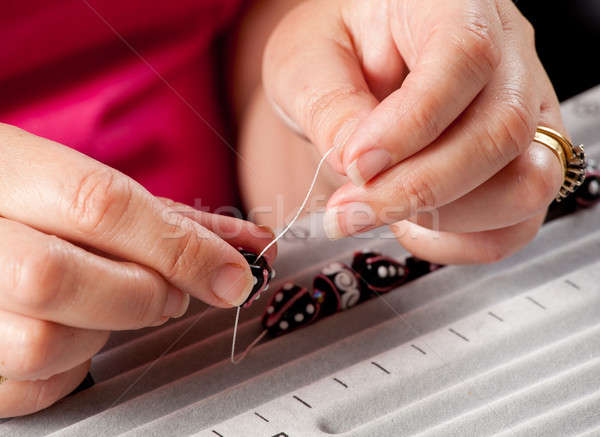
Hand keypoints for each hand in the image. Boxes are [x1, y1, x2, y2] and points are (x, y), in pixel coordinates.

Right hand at [0, 124, 275, 416]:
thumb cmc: (32, 202)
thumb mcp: (88, 187)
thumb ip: (169, 218)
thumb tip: (250, 246)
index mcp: (3, 168)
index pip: (98, 205)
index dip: (180, 246)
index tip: (232, 275)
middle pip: (57, 278)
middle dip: (141, 293)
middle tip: (166, 292)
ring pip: (42, 344)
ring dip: (101, 334)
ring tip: (104, 307)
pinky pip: (25, 387)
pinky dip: (68, 371)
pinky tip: (72, 334)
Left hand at [263, 0, 563, 263]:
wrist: (354, 62)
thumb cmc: (336, 48)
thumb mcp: (309, 61)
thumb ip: (333, 110)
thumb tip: (362, 169)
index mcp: (453, 5)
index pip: (464, 58)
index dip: (411, 125)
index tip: (357, 165)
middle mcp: (505, 53)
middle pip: (503, 130)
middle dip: (420, 189)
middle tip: (351, 210)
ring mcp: (522, 109)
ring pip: (526, 184)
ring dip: (444, 217)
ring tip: (378, 210)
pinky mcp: (518, 160)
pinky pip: (515, 221)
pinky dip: (460, 239)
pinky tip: (411, 222)